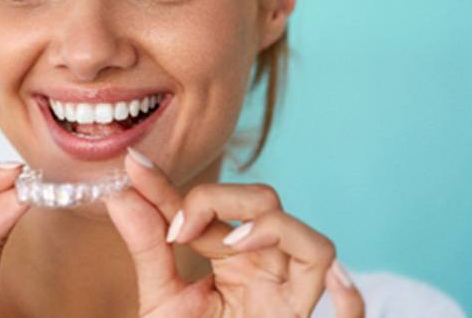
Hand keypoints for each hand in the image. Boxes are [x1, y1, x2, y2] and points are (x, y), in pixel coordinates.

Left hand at [106, 149, 364, 317]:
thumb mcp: (161, 300)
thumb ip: (147, 247)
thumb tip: (120, 194)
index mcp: (230, 254)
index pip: (207, 204)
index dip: (171, 186)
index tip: (135, 167)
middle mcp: (263, 264)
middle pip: (265, 203)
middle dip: (220, 198)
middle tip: (178, 230)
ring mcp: (286, 292)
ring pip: (310, 242)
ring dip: (272, 228)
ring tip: (228, 244)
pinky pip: (351, 305)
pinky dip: (346, 293)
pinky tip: (323, 282)